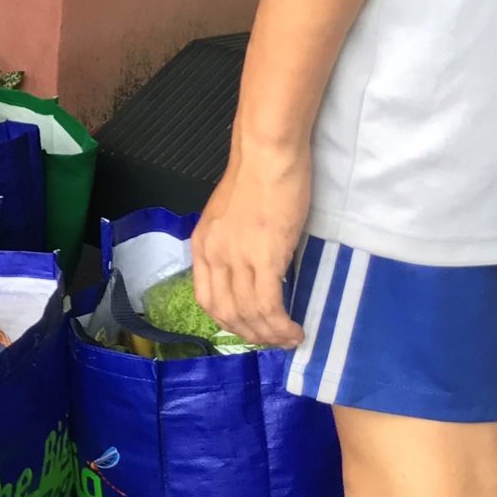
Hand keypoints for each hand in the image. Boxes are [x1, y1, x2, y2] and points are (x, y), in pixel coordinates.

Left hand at [193, 143, 314, 347]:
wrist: (267, 154)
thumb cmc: (257, 177)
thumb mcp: (231, 216)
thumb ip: (234, 244)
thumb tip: (253, 268)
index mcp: (202, 245)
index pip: (206, 299)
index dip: (228, 322)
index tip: (249, 329)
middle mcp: (213, 256)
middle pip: (225, 313)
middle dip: (250, 335)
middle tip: (273, 341)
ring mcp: (236, 258)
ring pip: (248, 313)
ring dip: (269, 335)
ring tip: (289, 340)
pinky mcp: (264, 256)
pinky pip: (268, 304)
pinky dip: (281, 324)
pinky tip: (295, 330)